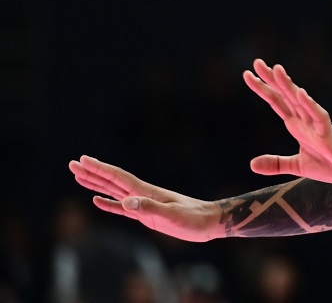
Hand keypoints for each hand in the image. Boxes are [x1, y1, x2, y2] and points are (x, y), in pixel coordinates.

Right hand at [68, 156, 219, 241]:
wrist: (208, 222)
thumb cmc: (193, 218)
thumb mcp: (171, 215)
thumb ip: (149, 208)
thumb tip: (126, 202)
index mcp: (146, 192)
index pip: (117, 177)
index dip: (100, 169)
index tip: (83, 160)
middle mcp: (142, 194)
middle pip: (111, 181)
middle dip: (92, 173)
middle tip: (72, 164)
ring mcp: (143, 203)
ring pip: (113, 191)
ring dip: (96, 184)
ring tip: (79, 177)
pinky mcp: (146, 215)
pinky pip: (121, 208)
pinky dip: (108, 204)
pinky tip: (97, 201)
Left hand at [244, 59, 331, 183]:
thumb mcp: (298, 166)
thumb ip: (276, 163)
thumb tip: (252, 164)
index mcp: (298, 125)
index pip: (277, 102)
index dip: (263, 89)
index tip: (248, 75)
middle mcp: (306, 121)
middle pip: (285, 96)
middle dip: (271, 80)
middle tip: (256, 62)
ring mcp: (317, 126)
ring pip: (300, 102)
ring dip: (288, 86)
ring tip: (277, 69)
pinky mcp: (329, 135)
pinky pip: (319, 116)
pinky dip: (310, 105)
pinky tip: (301, 93)